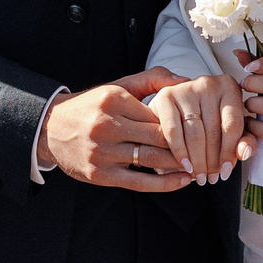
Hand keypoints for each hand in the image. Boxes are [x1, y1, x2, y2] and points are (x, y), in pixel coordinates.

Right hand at [36, 68, 192, 191]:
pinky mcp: (99, 174)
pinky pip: (139, 182)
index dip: (183, 123)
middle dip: (186, 145)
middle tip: (210, 150)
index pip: (159, 114)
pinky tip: (183, 181)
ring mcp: (102, 151)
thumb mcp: (118, 87)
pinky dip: (164, 183)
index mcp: (114, 100)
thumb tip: (186, 80)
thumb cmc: (92, 107)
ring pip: (151, 159)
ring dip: (180, 164)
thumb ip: (152, 79)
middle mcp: (107, 125)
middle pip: (158, 137)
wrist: (51, 129)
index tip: (204, 127)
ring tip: (202, 165)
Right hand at [150, 72, 253, 182]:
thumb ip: (246, 141)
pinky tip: (185, 165)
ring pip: (194, 134)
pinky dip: (179, 151)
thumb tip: (243, 153)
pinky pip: (173, 130)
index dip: (230, 153)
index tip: (226, 172)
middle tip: (210, 178)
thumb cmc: (211, 120)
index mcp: (230, 86)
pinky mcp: (166, 96)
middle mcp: (208, 82)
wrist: (178, 109)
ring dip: (197, 161)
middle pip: (213, 132)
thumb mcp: (233, 130)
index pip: (232, 125)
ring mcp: (186, 88)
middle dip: (212, 161)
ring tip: (199, 176)